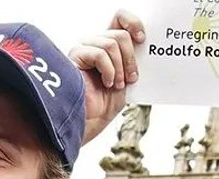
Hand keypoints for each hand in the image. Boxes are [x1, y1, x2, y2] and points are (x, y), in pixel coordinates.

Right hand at [71, 9, 145, 144]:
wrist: (89, 121)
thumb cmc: (104, 104)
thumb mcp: (125, 80)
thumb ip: (131, 62)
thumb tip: (143, 45)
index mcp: (108, 46)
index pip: (119, 18)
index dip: (132, 22)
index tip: (142, 38)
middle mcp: (95, 43)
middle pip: (120, 34)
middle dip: (130, 60)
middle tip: (130, 79)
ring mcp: (85, 48)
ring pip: (112, 43)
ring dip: (120, 69)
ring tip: (115, 85)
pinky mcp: (76, 56)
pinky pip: (100, 54)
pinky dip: (109, 71)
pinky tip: (106, 83)